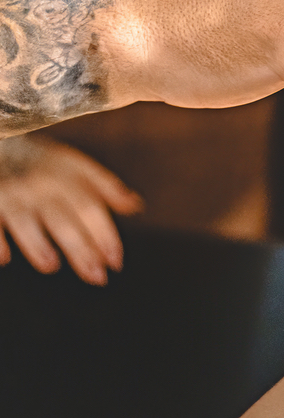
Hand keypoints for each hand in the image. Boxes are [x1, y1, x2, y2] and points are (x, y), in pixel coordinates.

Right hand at [0, 136, 141, 284]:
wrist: (2, 139)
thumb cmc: (44, 161)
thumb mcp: (77, 165)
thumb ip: (106, 185)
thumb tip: (136, 206)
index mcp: (68, 175)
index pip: (91, 207)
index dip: (104, 234)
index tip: (117, 261)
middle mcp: (42, 184)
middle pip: (64, 220)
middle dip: (82, 250)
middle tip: (98, 278)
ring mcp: (13, 193)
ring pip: (26, 221)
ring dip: (37, 244)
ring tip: (52, 266)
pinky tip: (4, 259)